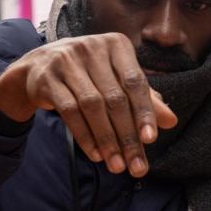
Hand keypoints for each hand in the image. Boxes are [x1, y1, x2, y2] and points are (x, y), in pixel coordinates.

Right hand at [0, 33, 177, 177]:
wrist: (39, 66)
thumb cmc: (89, 74)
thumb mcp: (117, 81)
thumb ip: (144, 99)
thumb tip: (171, 121)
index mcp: (116, 45)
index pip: (135, 82)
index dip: (145, 112)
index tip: (151, 140)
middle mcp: (92, 47)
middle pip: (115, 98)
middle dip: (127, 136)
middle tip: (136, 166)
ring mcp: (66, 61)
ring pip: (92, 106)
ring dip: (107, 140)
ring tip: (117, 166)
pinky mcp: (47, 78)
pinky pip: (69, 111)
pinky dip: (85, 136)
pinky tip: (97, 154)